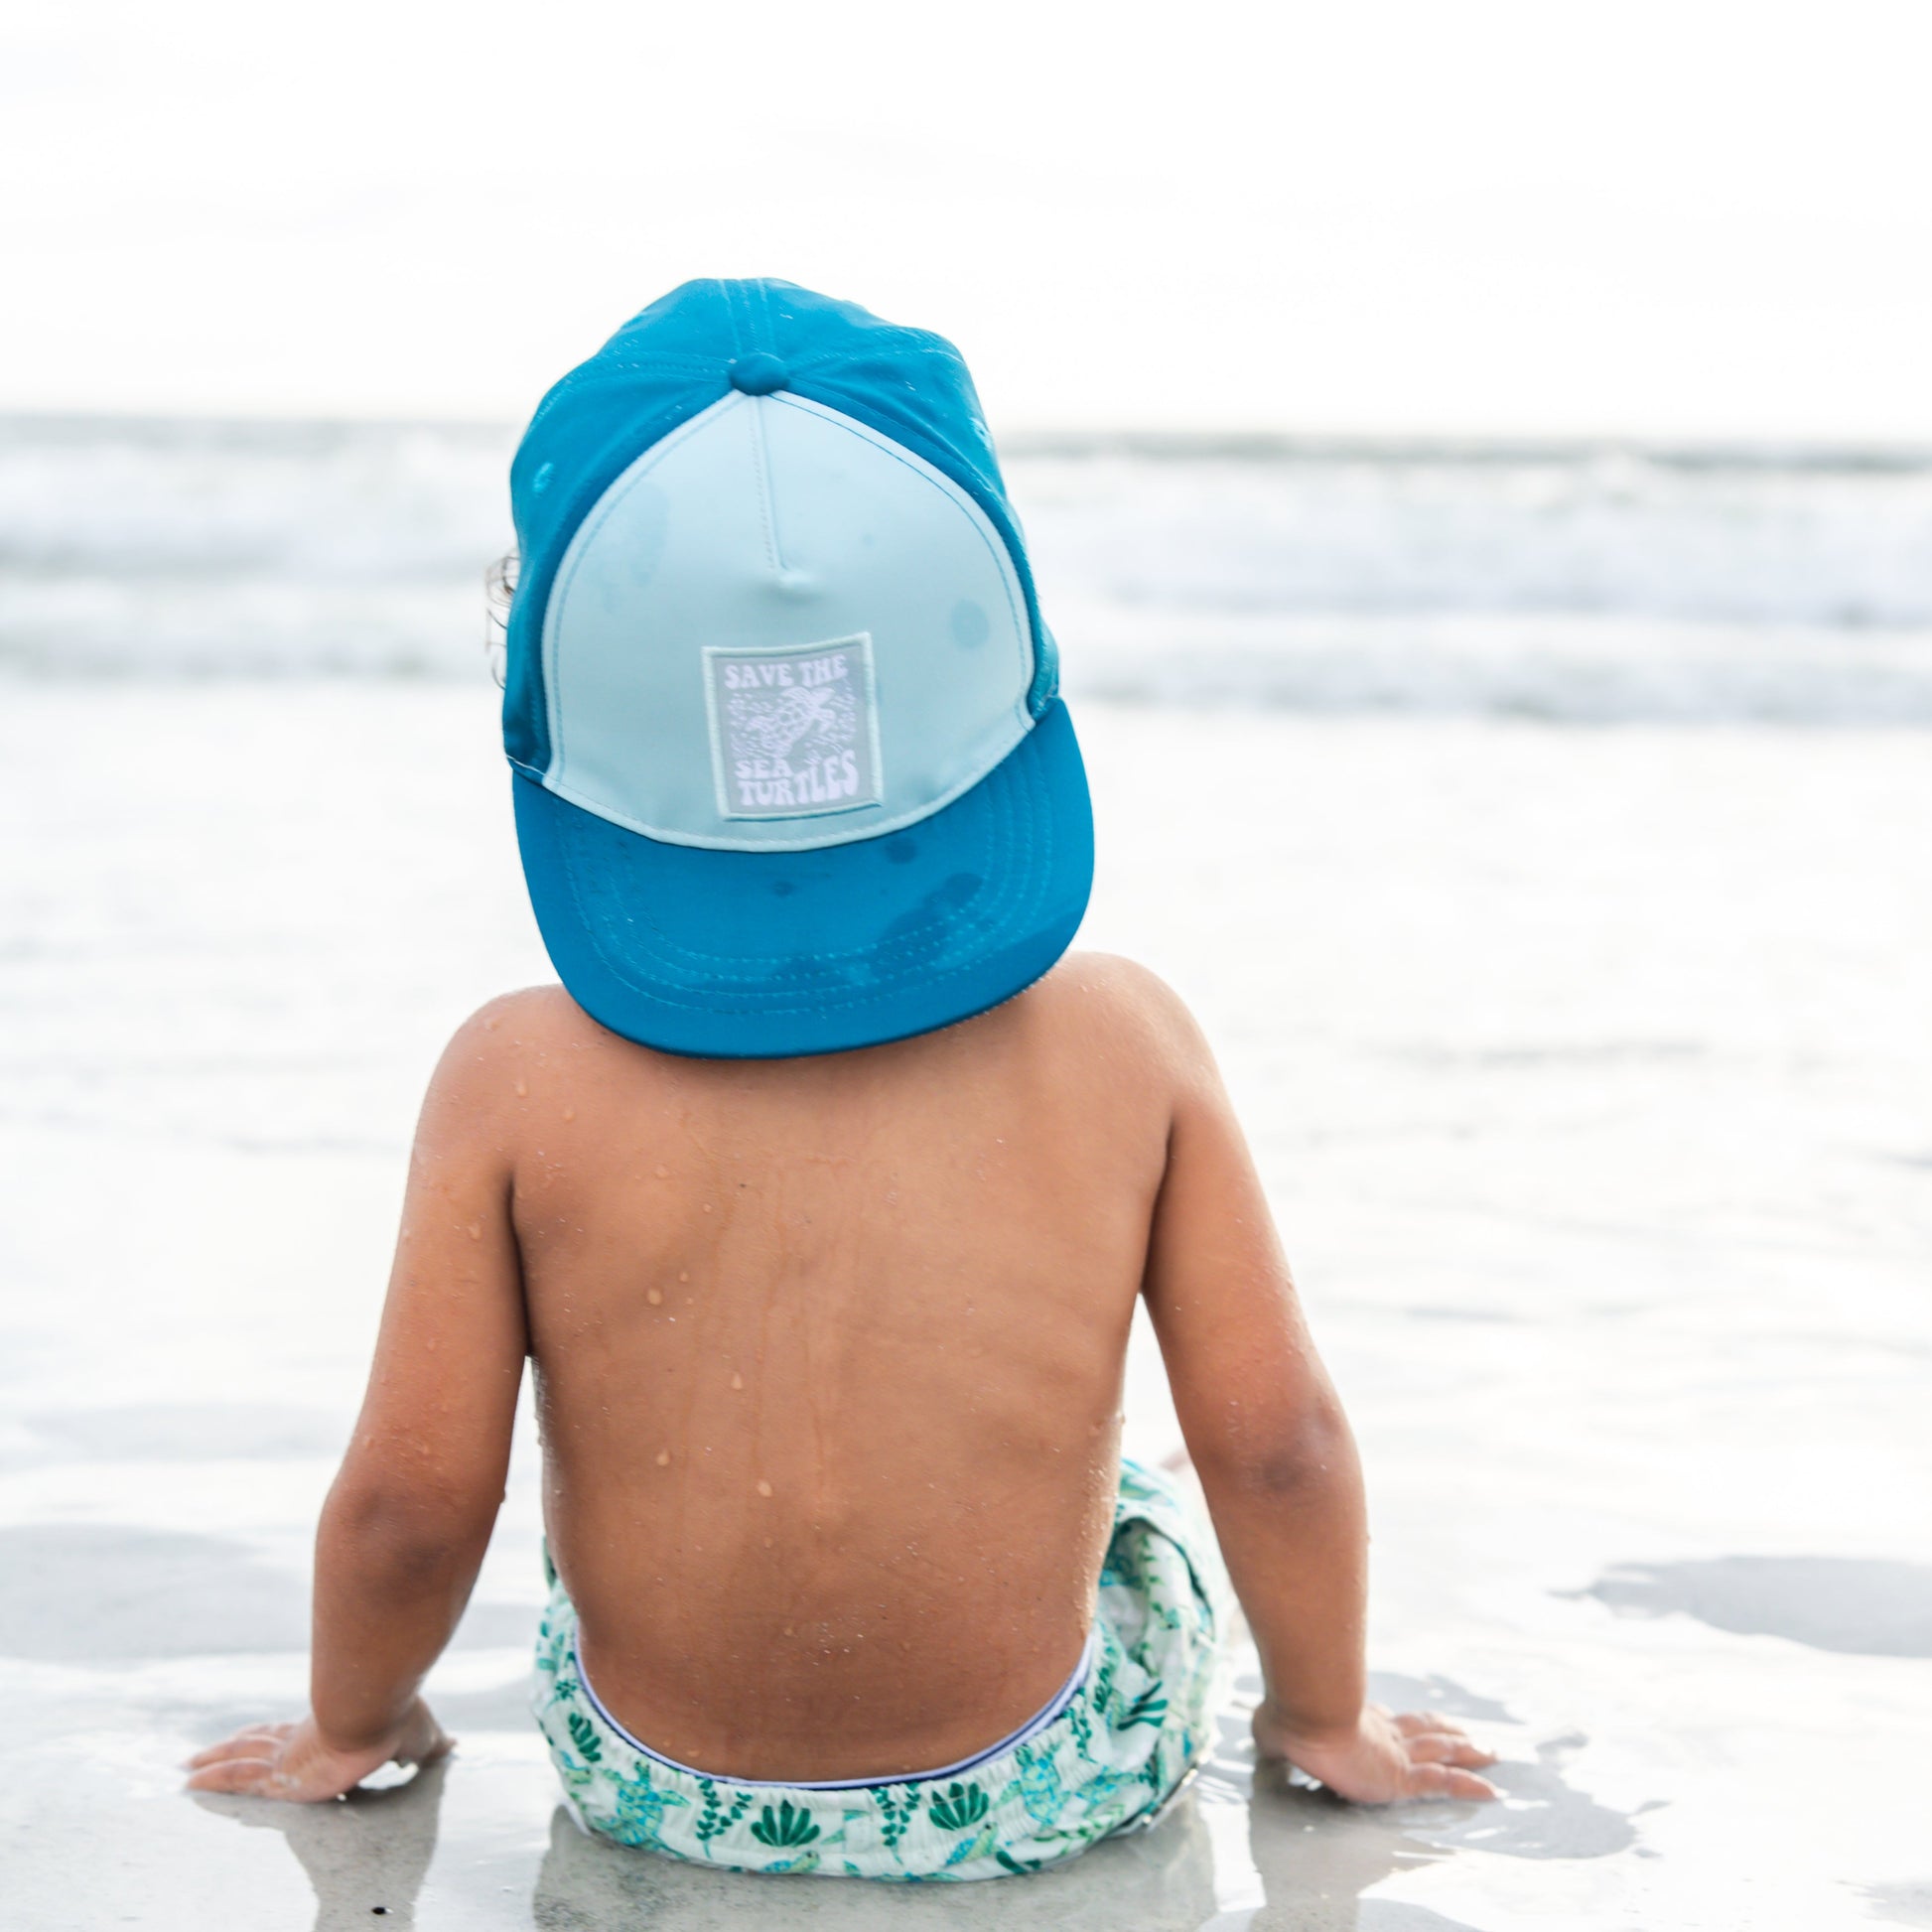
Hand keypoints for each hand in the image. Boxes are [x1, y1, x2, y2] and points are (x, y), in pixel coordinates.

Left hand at [184, 1697, 451, 1802]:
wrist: (380, 1708)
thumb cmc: (398, 1718)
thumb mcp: (418, 1739)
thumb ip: (428, 1747)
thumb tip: (454, 1744)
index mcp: (328, 1731)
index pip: (290, 1735)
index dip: (267, 1739)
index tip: (250, 1741)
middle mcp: (302, 1740)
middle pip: (257, 1746)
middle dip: (229, 1751)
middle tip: (198, 1757)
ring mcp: (287, 1756)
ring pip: (241, 1761)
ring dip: (212, 1765)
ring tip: (184, 1770)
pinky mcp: (278, 1772)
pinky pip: (237, 1778)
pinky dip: (213, 1780)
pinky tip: (189, 1782)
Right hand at [1254, 1699, 1499, 1803]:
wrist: (1307, 1710)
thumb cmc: (1288, 1716)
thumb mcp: (1273, 1732)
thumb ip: (1274, 1742)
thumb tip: (1262, 1746)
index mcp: (1356, 1722)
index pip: (1389, 1723)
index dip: (1406, 1724)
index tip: (1419, 1724)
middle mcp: (1383, 1734)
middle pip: (1424, 1732)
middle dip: (1447, 1733)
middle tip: (1470, 1734)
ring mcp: (1396, 1753)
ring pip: (1441, 1752)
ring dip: (1468, 1752)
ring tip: (1491, 1752)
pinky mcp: (1403, 1775)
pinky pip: (1444, 1783)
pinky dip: (1469, 1786)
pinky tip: (1491, 1791)